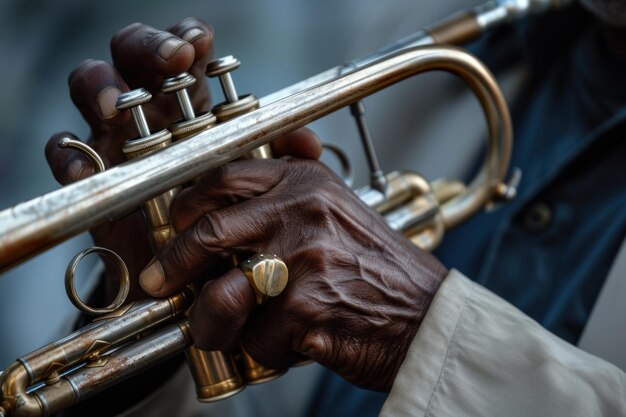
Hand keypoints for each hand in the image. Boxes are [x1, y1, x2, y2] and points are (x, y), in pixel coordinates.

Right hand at [44, 19, 320, 300]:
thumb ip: (279, 160)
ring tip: (117, 104)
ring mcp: (114, 135)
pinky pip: (66, 152)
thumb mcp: (252, 186)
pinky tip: (87, 168)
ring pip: (90, 86)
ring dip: (101, 86)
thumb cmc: (220, 214)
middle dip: (147, 47)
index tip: (199, 45)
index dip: (185, 36)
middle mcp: (149, 109)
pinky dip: (71, 156)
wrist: (188, 271)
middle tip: (169, 60)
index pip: (181, 50)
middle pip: (132, 53)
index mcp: (188, 102)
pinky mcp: (91, 173)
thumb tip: (308, 145)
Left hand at [139, 158, 447, 390]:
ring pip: (221, 295)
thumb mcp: (335, 211)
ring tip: (216, 333)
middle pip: (208, 231)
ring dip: (210, 323)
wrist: (426, 313)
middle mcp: (302, 212)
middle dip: (172, 263)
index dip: (187, 204)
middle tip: (159, 282)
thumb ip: (285, 198)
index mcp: (305, 183)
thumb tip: (219, 205)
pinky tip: (286, 345)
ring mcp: (304, 259)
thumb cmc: (374, 267)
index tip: (173, 226)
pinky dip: (261, 351)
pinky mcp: (307, 308)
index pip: (224, 177)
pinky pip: (257, 338)